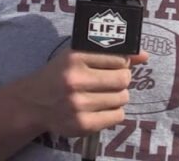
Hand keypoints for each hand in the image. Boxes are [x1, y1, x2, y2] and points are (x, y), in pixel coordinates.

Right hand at [17, 48, 148, 137]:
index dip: (121, 63)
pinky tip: (101, 108)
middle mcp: (75, 80)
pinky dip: (115, 112)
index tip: (114, 66)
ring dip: (118, 96)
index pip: (119, 58)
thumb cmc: (61, 75)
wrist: (33, 103)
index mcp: (74, 58)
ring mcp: (78, 104)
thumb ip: (112, 54)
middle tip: (112, 81)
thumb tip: (144, 55)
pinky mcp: (82, 125)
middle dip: (122, 80)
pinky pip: (118, 116)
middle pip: (123, 79)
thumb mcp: (79, 57)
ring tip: (103, 95)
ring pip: (122, 98)